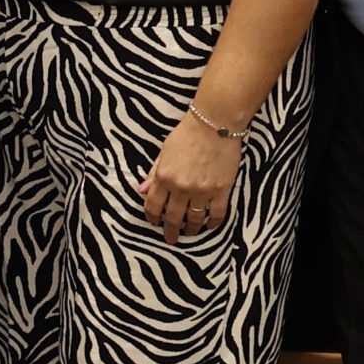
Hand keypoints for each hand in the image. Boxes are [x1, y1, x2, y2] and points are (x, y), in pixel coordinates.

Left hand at [138, 110, 241, 243]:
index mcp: (164, 177)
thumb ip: (153, 173)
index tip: (154, 223)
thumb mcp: (164, 151)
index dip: (152, 218)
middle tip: (171, 238)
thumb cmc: (187, 134)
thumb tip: (142, 191)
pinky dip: (213, 223)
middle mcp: (181, 187)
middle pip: (173, 218)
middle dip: (171, 231)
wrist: (214, 124)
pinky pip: (217, 215)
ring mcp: (202, 191)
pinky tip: (209, 226)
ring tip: (190, 233)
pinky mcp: (222, 191)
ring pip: (195, 220)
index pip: (153, 206)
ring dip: (191, 230)